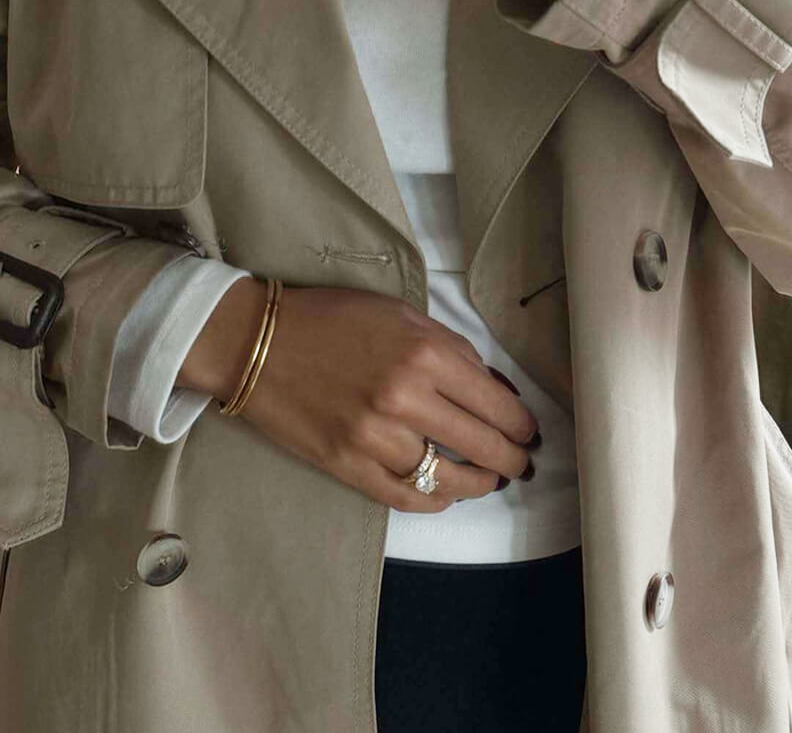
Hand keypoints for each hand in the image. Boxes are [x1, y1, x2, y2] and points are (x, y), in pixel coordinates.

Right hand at [178, 279, 538, 511]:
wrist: (256, 342)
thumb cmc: (331, 319)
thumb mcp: (400, 314)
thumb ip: (452, 349)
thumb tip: (495, 388)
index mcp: (424, 353)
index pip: (496, 403)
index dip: (521, 425)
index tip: (529, 432)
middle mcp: (404, 399)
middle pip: (482, 445)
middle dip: (512, 459)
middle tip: (521, 463)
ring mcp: (373, 439)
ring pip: (447, 478)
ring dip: (479, 484)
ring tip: (489, 481)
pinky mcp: (345, 465)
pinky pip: (403, 496)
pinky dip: (433, 500)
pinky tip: (445, 494)